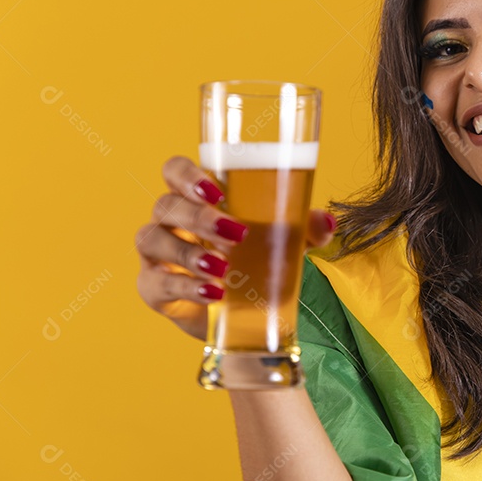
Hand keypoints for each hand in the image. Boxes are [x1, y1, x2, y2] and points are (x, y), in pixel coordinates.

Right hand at [135, 155, 336, 340]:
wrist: (243, 310)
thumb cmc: (256, 257)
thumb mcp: (283, 239)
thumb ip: (304, 226)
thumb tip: (328, 221)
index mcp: (196, 197)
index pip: (174, 171)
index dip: (186, 175)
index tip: (217, 191)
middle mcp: (170, 220)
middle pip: (166, 205)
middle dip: (198, 217)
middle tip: (236, 233)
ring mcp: (157, 255)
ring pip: (153, 240)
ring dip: (188, 253)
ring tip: (223, 268)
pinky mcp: (154, 289)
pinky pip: (157, 284)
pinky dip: (186, 288)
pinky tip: (212, 293)